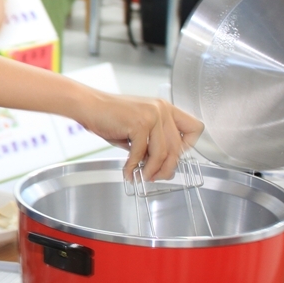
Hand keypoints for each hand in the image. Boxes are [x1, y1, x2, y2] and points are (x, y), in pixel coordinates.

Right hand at [78, 92, 202, 180]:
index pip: (195, 128)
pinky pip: (141, 153)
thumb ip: (153, 142)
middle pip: (178, 147)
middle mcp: (162, 109)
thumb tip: (161, 165)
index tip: (174, 157)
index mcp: (165, 108)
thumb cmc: (109, 116)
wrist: (88, 105)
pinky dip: (133, 166)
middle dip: (168, 167)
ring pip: (162, 153)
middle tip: (157, 177)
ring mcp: (152, 115)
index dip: (188, 147)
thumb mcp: (138, 126)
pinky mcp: (138, 124)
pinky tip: (128, 171)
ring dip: (152, 170)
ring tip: (143, 176)